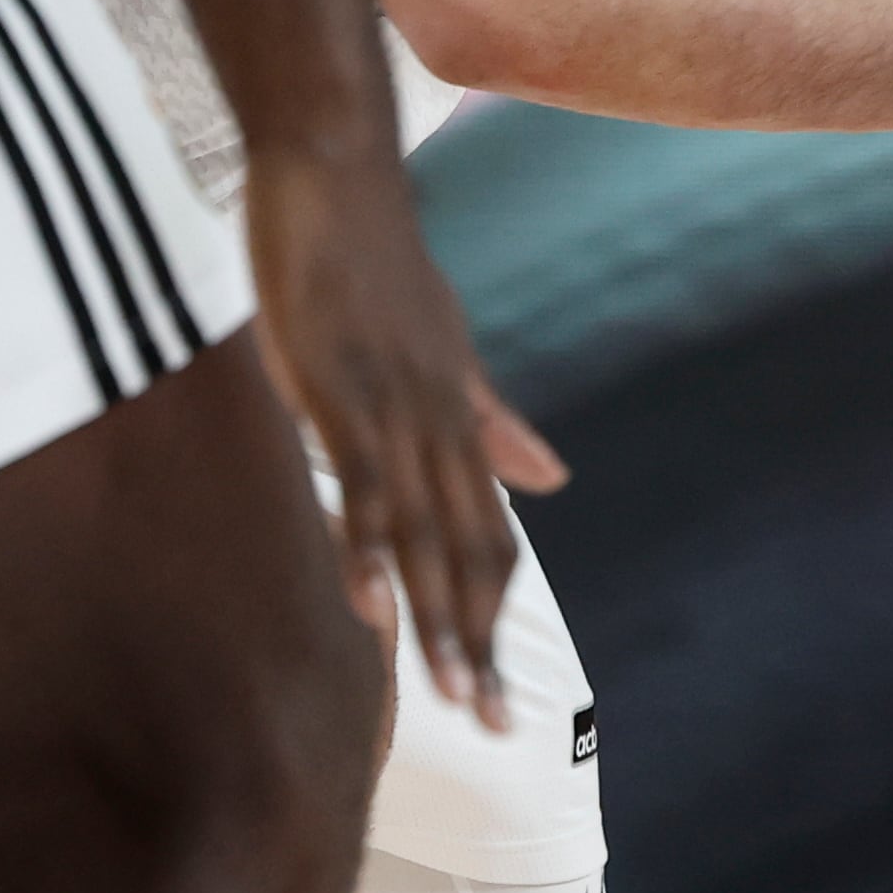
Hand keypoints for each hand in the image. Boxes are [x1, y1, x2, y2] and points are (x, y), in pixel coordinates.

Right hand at [248, 153, 564, 729]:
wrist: (337, 164)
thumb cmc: (376, 256)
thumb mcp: (445, 347)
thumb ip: (492, 420)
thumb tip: (555, 477)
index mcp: (453, 418)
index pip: (487, 536)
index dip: (494, 613)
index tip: (501, 694)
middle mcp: (435, 420)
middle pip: (469, 549)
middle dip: (479, 642)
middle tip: (497, 728)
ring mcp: (390, 405)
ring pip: (424, 530)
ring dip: (436, 617)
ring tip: (453, 696)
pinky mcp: (339, 384)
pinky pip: (359, 476)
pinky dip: (366, 541)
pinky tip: (371, 601)